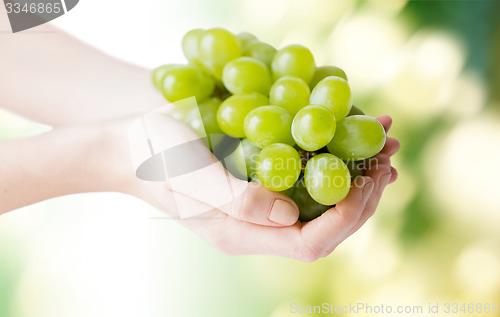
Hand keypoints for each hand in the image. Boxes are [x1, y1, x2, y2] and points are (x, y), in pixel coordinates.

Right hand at [116, 110, 399, 261]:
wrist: (127, 144)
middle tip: (387, 153)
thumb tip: (288, 214)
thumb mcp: (187, 173)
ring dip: (357, 176)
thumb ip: (235, 200)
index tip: (367, 176)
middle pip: (326, 228)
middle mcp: (255, 227)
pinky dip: (334, 161)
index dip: (346, 216)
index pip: (309, 243)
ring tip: (383, 144)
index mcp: (239, 233)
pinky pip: (306, 181)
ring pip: (321, 205)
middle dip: (364, 194)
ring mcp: (257, 207)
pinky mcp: (257, 183)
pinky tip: (349, 138)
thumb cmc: (151, 154)